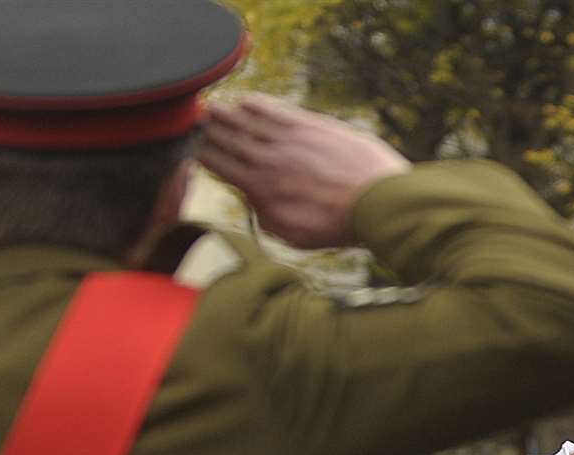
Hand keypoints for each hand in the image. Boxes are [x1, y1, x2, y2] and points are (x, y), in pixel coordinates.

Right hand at [198, 95, 410, 248]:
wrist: (378, 201)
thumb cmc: (339, 225)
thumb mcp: (294, 234)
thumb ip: (265, 217)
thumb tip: (252, 199)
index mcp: (260, 187)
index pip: (220, 165)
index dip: (204, 156)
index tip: (195, 150)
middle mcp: (268, 158)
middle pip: (229, 139)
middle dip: (211, 131)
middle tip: (198, 124)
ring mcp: (290, 138)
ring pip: (248, 121)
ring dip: (228, 114)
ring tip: (214, 110)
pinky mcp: (312, 125)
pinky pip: (276, 110)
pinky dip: (257, 104)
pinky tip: (247, 101)